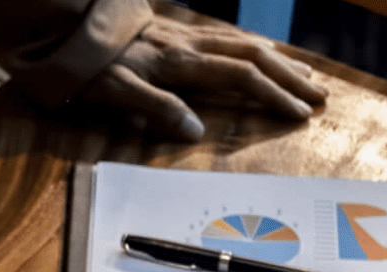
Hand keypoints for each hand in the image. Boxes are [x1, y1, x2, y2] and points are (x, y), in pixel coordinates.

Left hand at [81, 18, 327, 141]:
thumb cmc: (85, 65)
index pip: (240, 78)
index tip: (300, 114)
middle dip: (290, 76)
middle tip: (321, 95)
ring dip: (278, 59)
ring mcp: (183, 34)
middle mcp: (188, 44)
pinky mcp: (174, 30)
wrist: (65, 25)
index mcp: (178, 62)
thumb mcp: (112, 92)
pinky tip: (261, 54)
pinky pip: (226, 36)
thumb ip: (154, 109)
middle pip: (253, 55)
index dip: (273, 95)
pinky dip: (253, 48)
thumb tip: (195, 131)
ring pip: (243, 42)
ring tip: (305, 74)